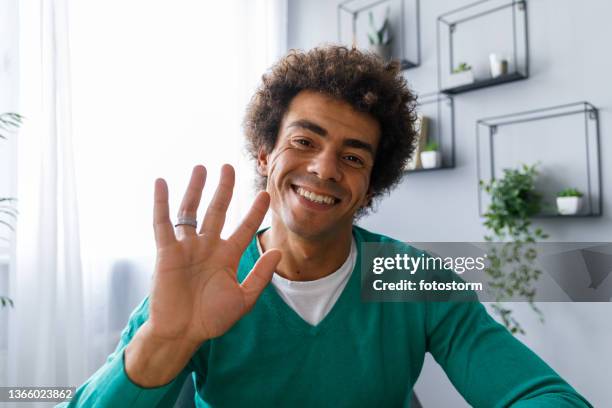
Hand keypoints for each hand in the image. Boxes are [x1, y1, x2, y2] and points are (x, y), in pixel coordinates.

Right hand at [148, 164, 280, 344]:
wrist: (182, 334)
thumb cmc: (211, 319)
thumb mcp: (243, 300)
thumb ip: (260, 276)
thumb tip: (278, 252)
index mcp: (227, 256)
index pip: (244, 227)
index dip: (255, 211)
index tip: (266, 194)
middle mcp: (208, 247)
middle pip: (218, 211)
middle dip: (224, 189)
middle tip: (229, 167)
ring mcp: (187, 247)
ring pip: (192, 211)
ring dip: (196, 189)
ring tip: (202, 168)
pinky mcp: (166, 252)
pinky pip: (163, 223)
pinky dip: (161, 203)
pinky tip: (161, 183)